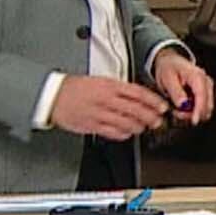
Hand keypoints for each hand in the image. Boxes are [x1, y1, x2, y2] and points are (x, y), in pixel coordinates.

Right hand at [50, 75, 168, 140]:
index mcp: (109, 85)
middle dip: (151, 117)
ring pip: (126, 123)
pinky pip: (113, 132)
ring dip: (139, 127)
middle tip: (158, 121)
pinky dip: (123, 134)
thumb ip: (119, 88)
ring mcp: (99, 113)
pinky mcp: (92, 126)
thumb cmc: (75, 87)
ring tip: (144, 127)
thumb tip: (137, 96)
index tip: (162, 106)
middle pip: (136, 110)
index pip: (138, 93)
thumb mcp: (100, 80)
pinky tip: (128, 133)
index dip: (154, 101)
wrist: (53, 95)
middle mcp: (106, 99)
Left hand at [152, 47, 213, 125]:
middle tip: (176, 113)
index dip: (199, 110)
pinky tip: (183, 108)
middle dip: (193, 113)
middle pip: (207, 105)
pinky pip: (203, 107)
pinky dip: (194, 111)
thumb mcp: (167, 78)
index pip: (202, 96)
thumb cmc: (169, 68)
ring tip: (178, 110)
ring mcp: (207, 87)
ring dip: (193, 113)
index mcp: (197, 76)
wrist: (170, 62)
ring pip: (206, 108)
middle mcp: (206, 81)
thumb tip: (183, 104)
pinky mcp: (206, 92)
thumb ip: (175, 91)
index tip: (194, 120)